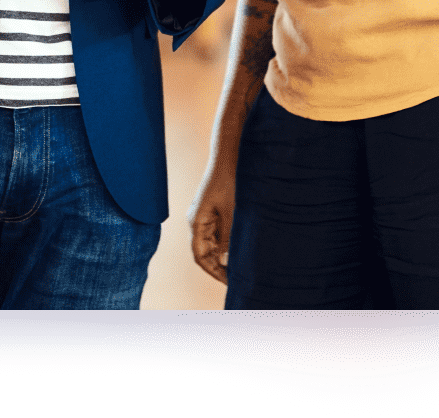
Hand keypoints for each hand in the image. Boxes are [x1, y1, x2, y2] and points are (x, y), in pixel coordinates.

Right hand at [188, 164, 235, 283]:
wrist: (227, 156)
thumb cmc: (228, 181)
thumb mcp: (231, 212)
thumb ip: (228, 237)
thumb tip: (226, 261)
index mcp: (196, 222)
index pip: (200, 256)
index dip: (213, 271)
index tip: (229, 282)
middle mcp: (197, 221)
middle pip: (205, 252)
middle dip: (219, 266)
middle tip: (238, 277)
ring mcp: (205, 215)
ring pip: (212, 243)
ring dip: (224, 255)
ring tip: (241, 265)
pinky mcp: (213, 210)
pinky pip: (217, 233)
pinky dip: (227, 243)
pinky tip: (240, 247)